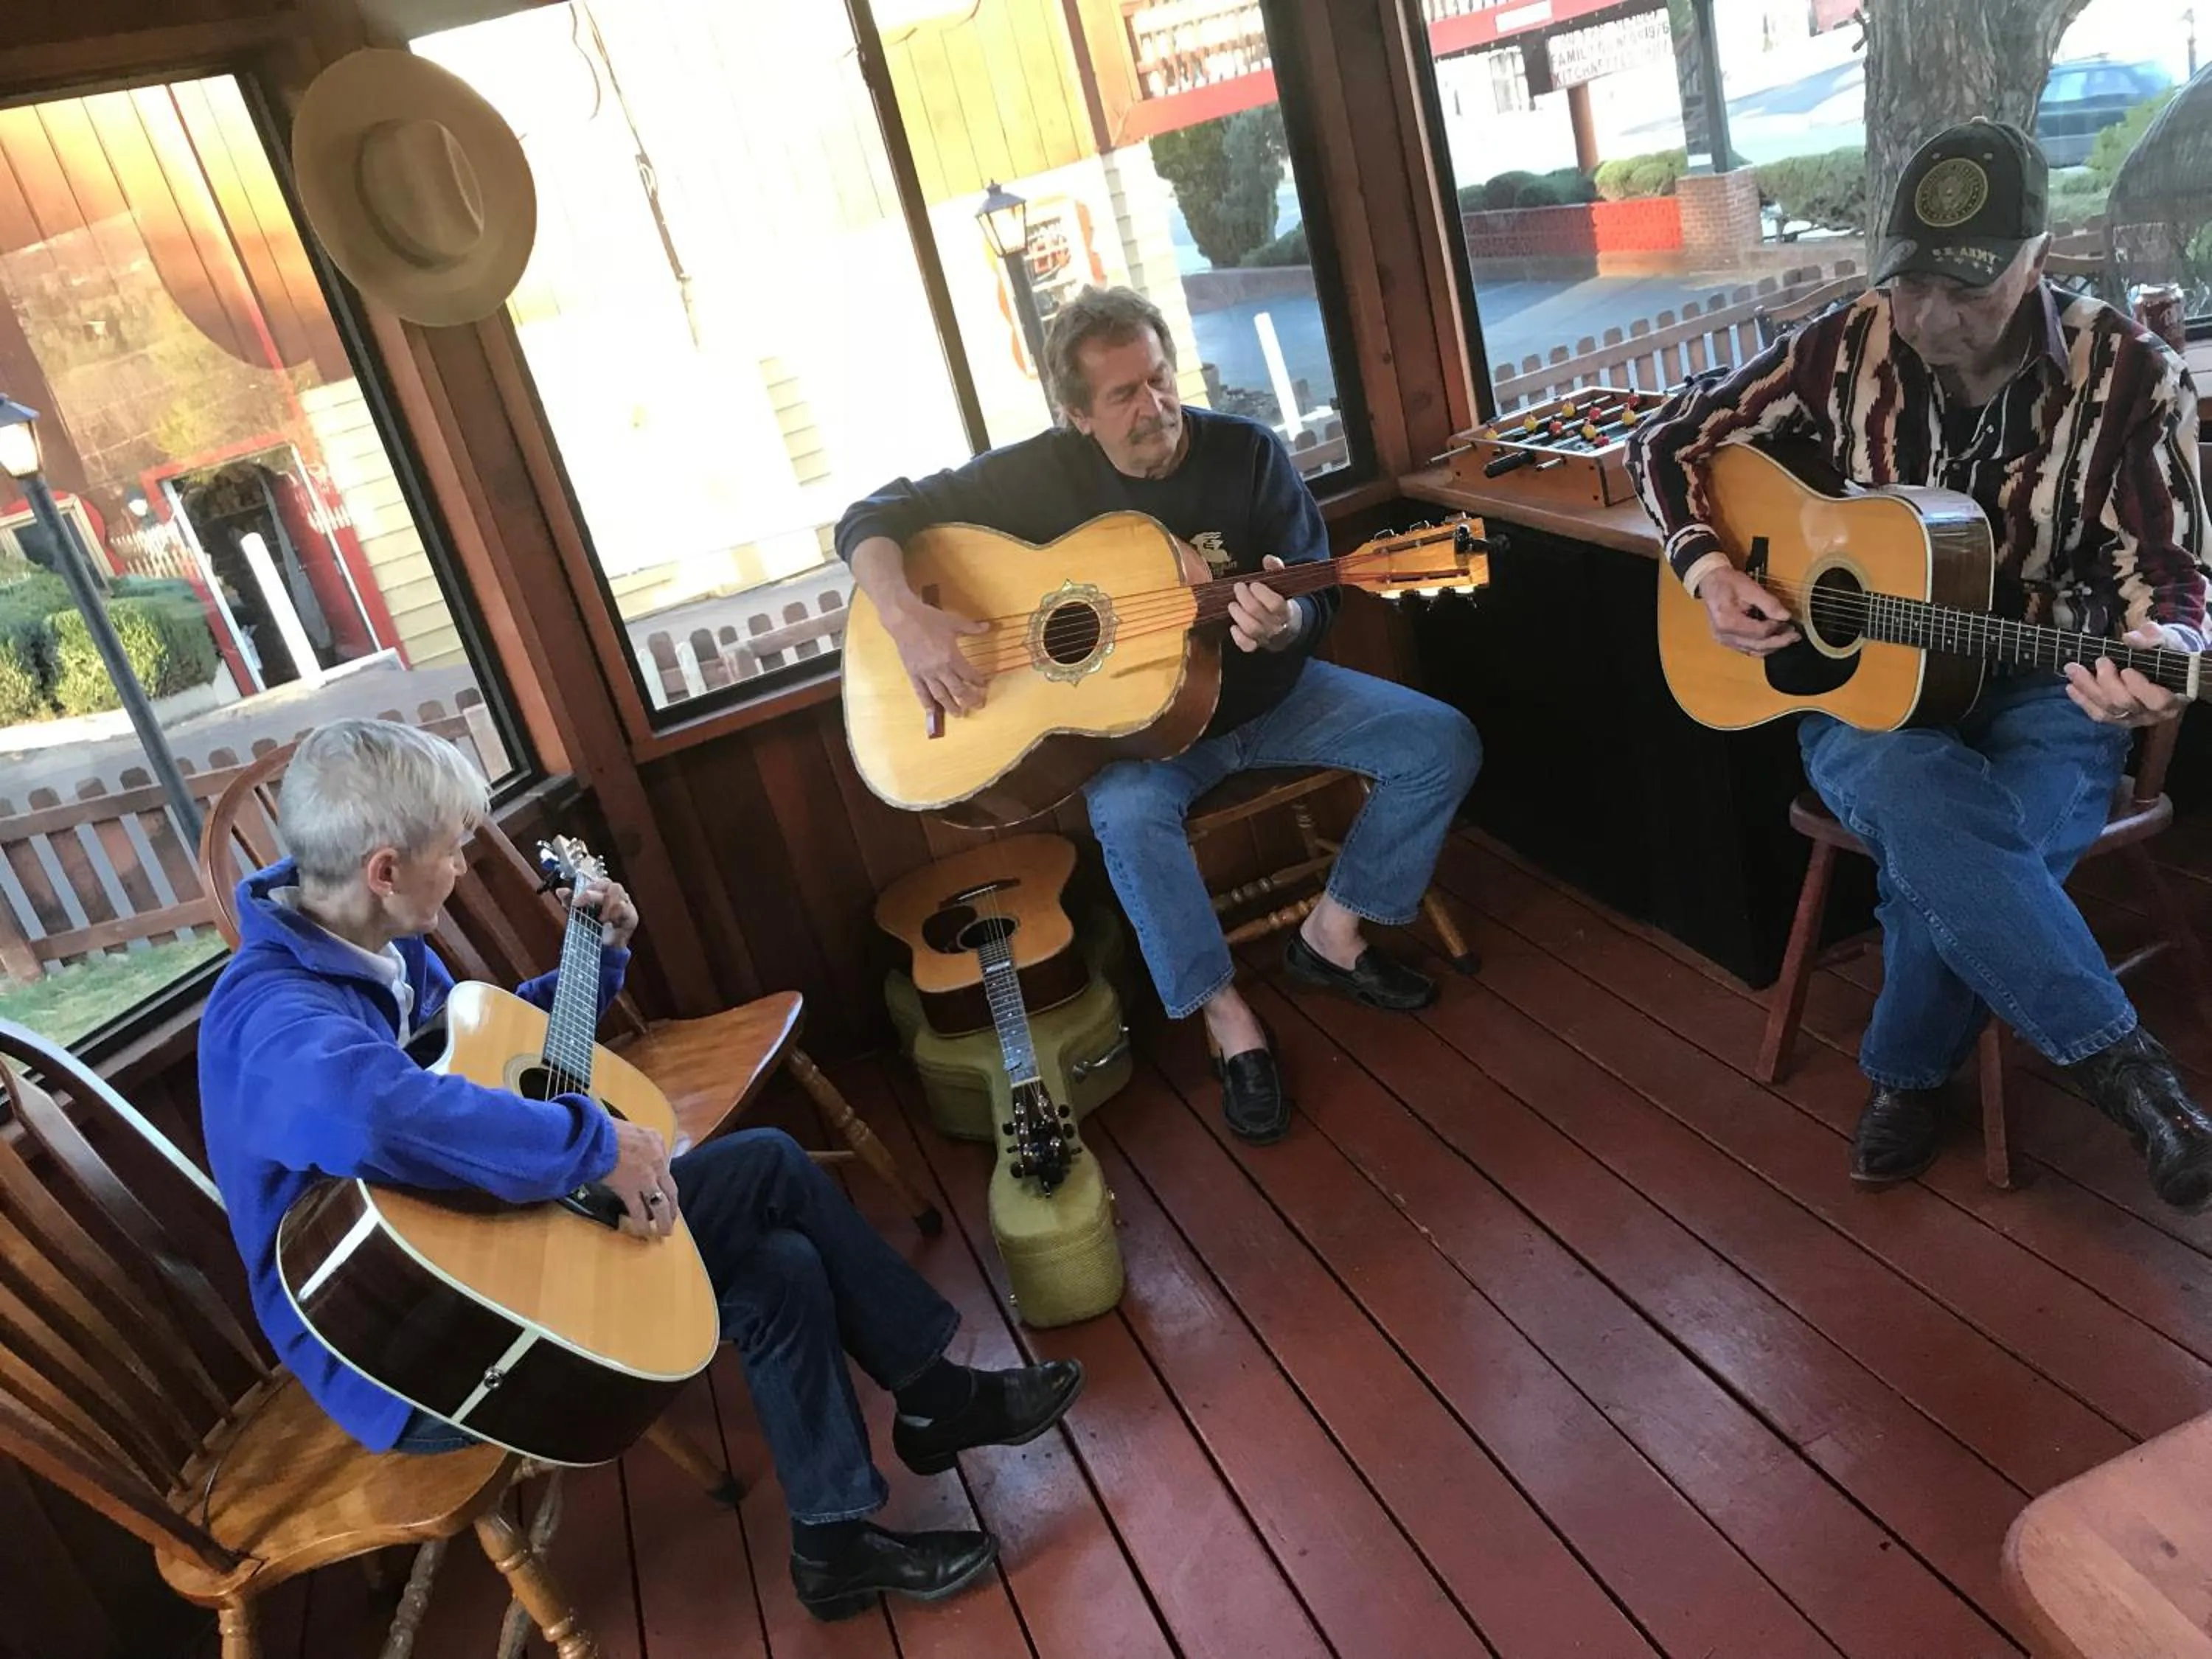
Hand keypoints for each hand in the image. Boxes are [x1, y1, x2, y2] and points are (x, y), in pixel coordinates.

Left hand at [572, 878, 637, 949]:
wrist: (604, 951)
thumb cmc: (594, 930)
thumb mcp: (579, 914)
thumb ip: (571, 901)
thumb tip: (560, 890)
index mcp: (606, 893)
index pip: (601, 882)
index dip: (589, 887)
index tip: (576, 900)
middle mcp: (618, 896)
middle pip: (610, 884)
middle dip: (594, 893)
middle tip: (580, 903)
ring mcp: (626, 905)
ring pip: (617, 891)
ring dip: (604, 902)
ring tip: (598, 917)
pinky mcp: (631, 917)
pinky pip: (624, 907)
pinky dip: (613, 912)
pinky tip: (606, 920)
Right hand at [605, 1119, 676, 1238]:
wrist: (593, 1135)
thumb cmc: (603, 1129)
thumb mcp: (630, 1129)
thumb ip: (638, 1143)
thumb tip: (635, 1156)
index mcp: (656, 1140)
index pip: (666, 1165)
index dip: (664, 1183)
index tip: (663, 1193)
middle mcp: (656, 1159)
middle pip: (670, 1189)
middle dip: (673, 1206)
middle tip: (672, 1218)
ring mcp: (645, 1176)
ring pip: (660, 1204)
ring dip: (664, 1219)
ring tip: (664, 1231)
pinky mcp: (630, 1189)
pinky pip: (639, 1210)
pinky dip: (642, 1223)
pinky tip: (644, 1231)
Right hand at [885, 594, 989, 715]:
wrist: (903, 619)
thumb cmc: (929, 619)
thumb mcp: (953, 622)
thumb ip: (971, 628)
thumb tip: (988, 627)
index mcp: (951, 656)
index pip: (968, 674)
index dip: (978, 681)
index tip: (984, 685)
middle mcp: (939, 669)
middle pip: (958, 690)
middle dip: (970, 700)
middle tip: (979, 705)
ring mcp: (925, 673)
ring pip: (940, 695)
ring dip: (951, 706)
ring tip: (959, 714)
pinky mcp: (913, 674)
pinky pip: (920, 692)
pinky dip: (926, 703)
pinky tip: (931, 711)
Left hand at [1229, 556, 1298, 652]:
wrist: (1286, 628)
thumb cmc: (1280, 601)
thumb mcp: (1282, 585)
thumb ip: (1276, 570)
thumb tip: (1268, 558)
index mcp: (1285, 610)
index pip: (1276, 604)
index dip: (1262, 593)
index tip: (1253, 584)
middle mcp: (1276, 625)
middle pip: (1258, 614)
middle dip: (1244, 599)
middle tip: (1238, 588)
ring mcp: (1265, 636)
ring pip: (1251, 629)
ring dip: (1238, 615)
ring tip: (1232, 605)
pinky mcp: (1256, 644)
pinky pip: (1247, 646)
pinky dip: (1238, 637)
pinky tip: (1233, 627)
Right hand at [1699, 567, 1798, 656]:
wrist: (1711, 582)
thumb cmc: (1728, 582)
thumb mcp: (1750, 588)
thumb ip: (1769, 603)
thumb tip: (1786, 616)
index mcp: (1728, 621)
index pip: (1759, 632)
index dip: (1776, 627)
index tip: (1787, 620)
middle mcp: (1724, 635)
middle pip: (1757, 645)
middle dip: (1779, 641)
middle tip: (1795, 635)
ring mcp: (1724, 641)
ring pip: (1754, 651)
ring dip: (1772, 647)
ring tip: (1787, 638)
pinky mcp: (1726, 641)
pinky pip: (1748, 649)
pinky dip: (1762, 647)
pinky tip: (1773, 640)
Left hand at [2065, 623, 2183, 727]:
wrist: (2163, 661)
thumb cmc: (2167, 650)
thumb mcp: (2166, 639)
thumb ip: (2153, 638)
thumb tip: (2130, 639)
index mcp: (2173, 697)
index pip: (2157, 700)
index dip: (2139, 688)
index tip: (2126, 670)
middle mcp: (2154, 713)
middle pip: (2126, 705)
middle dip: (2108, 683)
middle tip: (2100, 661)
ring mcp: (2134, 718)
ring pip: (2108, 711)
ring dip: (2088, 690)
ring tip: (2073, 669)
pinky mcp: (2117, 719)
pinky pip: (2098, 714)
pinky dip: (2082, 700)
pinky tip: (2071, 687)